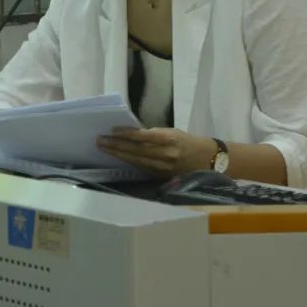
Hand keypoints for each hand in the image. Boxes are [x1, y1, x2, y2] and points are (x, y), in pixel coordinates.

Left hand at [97, 127, 216, 175]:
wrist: (205, 160)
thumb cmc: (187, 141)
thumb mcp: (172, 132)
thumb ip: (154, 135)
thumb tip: (132, 134)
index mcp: (169, 139)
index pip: (144, 136)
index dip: (127, 134)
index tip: (112, 130)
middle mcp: (165, 154)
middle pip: (136, 150)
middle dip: (116, 145)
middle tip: (100, 140)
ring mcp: (162, 167)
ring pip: (135, 161)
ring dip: (118, 155)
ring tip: (104, 148)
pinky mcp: (160, 176)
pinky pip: (141, 168)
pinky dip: (128, 162)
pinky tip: (117, 158)